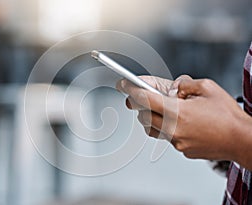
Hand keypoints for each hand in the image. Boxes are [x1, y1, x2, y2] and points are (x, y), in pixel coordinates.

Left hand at [117, 76, 251, 162]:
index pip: (145, 99)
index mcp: (177, 111)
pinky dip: (166, 128)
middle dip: (138, 105)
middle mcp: (173, 129)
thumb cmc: (227, 115)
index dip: (131, 90)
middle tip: (139, 96)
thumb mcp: (208, 88)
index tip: (123, 84)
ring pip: (151, 129)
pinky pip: (166, 137)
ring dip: (150, 118)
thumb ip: (185, 84)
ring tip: (160, 109)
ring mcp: (177, 141)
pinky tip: (179, 122)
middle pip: (143, 116)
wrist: (241, 140)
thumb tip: (173, 88)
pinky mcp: (182, 149)